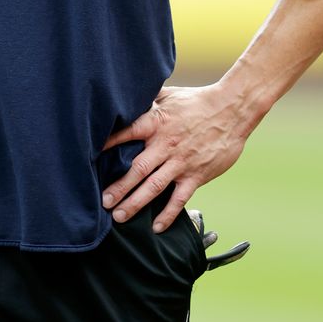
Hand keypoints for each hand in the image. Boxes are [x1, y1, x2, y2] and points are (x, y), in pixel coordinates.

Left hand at [99, 83, 245, 232]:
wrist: (232, 110)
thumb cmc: (198, 101)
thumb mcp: (169, 95)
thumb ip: (147, 100)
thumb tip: (126, 94)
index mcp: (157, 122)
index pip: (127, 133)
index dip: (108, 144)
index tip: (90, 157)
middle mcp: (166, 144)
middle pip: (137, 169)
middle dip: (118, 187)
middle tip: (103, 202)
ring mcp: (181, 162)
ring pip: (154, 187)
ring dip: (135, 203)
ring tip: (120, 216)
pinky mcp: (197, 175)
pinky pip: (179, 198)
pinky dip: (168, 214)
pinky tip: (156, 227)